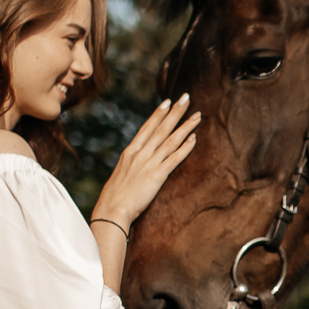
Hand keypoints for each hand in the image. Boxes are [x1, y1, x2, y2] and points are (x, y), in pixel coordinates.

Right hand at [93, 95, 199, 229]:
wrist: (111, 211)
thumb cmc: (114, 198)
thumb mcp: (120, 175)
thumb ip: (130, 166)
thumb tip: (136, 163)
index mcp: (129, 152)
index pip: (147, 128)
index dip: (158, 114)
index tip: (168, 102)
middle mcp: (139, 154)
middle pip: (161, 128)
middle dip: (175, 112)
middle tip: (186, 97)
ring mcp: (148, 163)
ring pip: (170, 140)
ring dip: (185, 126)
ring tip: (197, 115)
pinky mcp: (157, 175)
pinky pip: (174, 158)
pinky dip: (185, 147)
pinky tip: (194, 139)